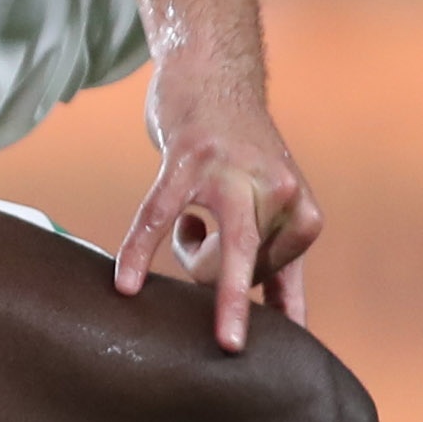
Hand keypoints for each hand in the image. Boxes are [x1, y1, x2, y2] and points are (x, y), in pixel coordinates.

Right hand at [115, 85, 323, 353]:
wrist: (212, 74)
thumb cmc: (239, 155)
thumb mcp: (273, 204)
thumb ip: (280, 261)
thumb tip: (293, 330)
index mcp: (298, 205)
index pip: (279, 275)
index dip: (247, 287)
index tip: (234, 292)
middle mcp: (275, 188)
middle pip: (252, 267)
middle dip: (231, 301)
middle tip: (226, 346)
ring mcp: (231, 171)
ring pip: (216, 251)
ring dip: (191, 259)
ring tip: (185, 233)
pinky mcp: (187, 158)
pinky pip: (159, 217)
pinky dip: (139, 252)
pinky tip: (124, 282)